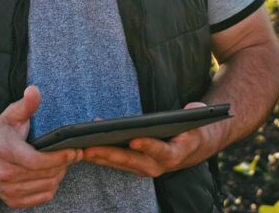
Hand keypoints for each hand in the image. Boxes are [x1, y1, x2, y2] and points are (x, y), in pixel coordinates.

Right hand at [0, 86, 80, 208]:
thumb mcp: (11, 115)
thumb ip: (26, 104)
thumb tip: (34, 90)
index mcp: (5, 152)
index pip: (38, 161)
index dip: (60, 157)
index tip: (74, 150)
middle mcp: (5, 174)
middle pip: (46, 174)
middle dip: (64, 164)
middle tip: (73, 154)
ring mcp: (8, 190)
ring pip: (47, 187)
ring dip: (60, 175)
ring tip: (62, 162)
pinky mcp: (12, 200)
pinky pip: (43, 197)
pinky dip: (51, 186)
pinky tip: (51, 174)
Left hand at [82, 103, 214, 177]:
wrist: (194, 147)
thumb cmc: (193, 128)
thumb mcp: (197, 118)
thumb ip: (194, 114)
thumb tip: (189, 109)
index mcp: (176, 154)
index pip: (160, 151)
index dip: (148, 146)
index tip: (134, 139)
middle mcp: (159, 166)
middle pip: (132, 161)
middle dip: (110, 154)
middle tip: (90, 147)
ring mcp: (146, 168)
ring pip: (120, 164)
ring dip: (100, 157)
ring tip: (81, 147)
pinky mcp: (135, 167)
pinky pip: (117, 163)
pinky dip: (102, 155)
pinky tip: (86, 145)